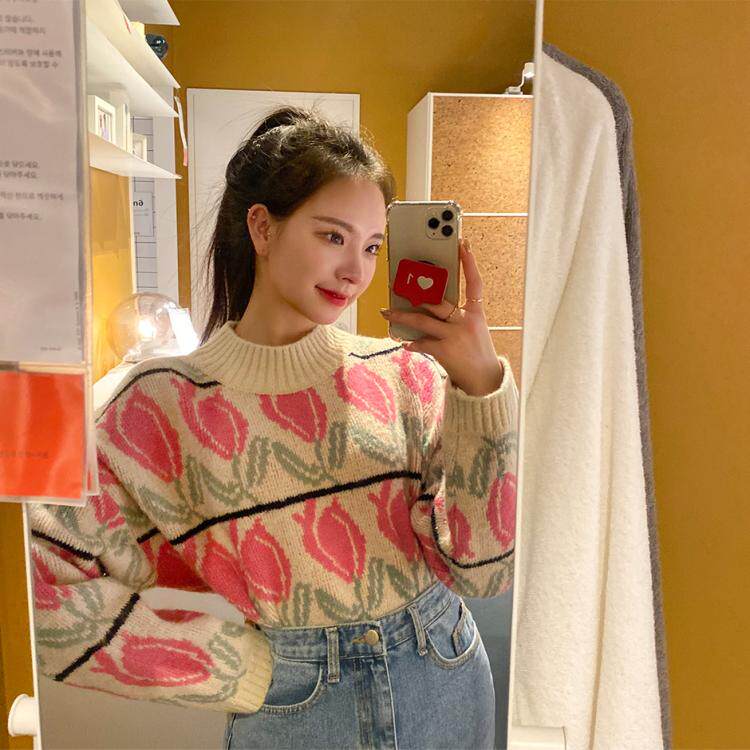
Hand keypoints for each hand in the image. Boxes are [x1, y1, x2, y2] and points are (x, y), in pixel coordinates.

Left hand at [380, 238, 503, 396]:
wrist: (484, 381)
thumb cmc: (476, 352)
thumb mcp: (474, 329)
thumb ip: (458, 316)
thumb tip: (430, 305)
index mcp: (477, 313)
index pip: (475, 283)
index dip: (470, 263)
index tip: (462, 245)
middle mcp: (467, 321)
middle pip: (437, 301)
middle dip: (416, 293)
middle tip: (398, 284)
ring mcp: (455, 336)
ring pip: (422, 320)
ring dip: (401, 317)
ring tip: (385, 313)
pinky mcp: (445, 351)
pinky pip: (422, 343)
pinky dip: (411, 343)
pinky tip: (404, 343)